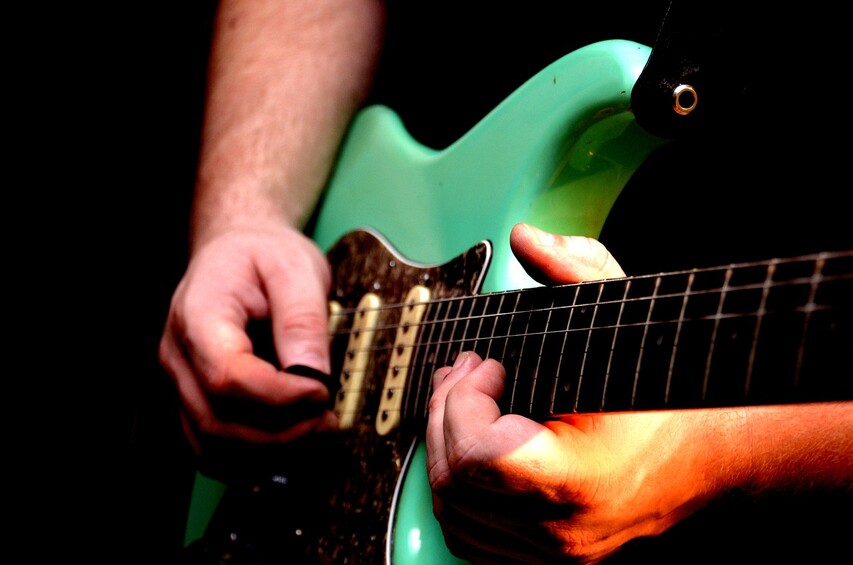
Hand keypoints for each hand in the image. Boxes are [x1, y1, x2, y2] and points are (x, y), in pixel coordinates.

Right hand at [159, 224, 337, 456]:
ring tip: (317, 431)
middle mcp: (179, 356)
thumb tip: (314, 375)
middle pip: (217, 422)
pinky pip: (214, 448)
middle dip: (280, 434)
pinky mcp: (195, 401)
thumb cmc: (263, 255)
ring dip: (269, 454)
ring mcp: (182, 383)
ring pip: (212, 446)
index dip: (279, 397)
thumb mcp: (295, 267)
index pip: (228, 376)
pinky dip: (254, 457)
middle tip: (329, 420)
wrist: (237, 250)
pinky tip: (292, 441)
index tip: (323, 391)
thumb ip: (303, 319)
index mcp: (198, 315)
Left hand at [425, 224, 721, 562]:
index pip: (476, 456)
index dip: (464, 401)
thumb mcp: (623, 316)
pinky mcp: (549, 557)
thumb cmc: (666, 387)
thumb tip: (525, 237)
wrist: (712, 455)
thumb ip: (573, 269)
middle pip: (454, 482)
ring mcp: (554, 551)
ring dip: (443, 448)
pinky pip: (471, 536)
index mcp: (577, 479)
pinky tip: (470, 446)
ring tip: (461, 402)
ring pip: (455, 513)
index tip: (489, 364)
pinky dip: (458, 490)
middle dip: (444, 413)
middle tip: (465, 373)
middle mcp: (562, 529)